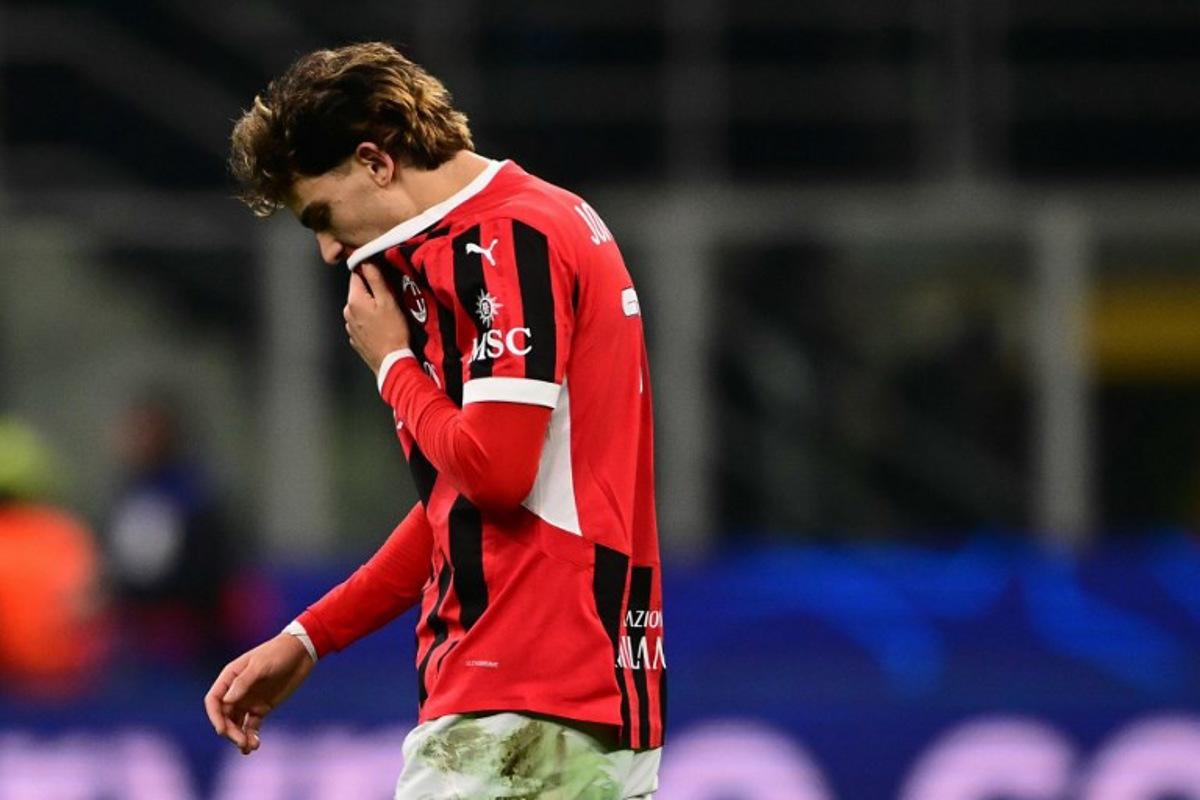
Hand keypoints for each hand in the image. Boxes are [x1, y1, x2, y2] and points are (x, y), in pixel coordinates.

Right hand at [204, 633, 314, 754]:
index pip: (214, 700)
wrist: (302, 652)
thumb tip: (226, 701)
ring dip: (239, 737)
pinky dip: (251, 736)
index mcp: (230, 678)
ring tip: (249, 748)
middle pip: (224, 716)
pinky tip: (255, 745)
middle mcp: (236, 691)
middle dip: (230, 731)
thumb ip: (243, 682)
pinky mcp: (262, 708)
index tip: (222, 730)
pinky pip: (251, 726)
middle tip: (241, 742)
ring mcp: (248, 701)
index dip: (214, 717)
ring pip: (236, 724)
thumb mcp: (261, 665)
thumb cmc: (278, 653)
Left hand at [344, 262, 410, 374]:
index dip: (369, 272)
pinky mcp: (355, 339)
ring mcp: (350, 327)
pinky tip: (382, 327)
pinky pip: (361, 322)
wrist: (391, 362)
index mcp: (354, 300)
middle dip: (371, 291)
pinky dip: (369, 321)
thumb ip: (375, 279)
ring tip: (387, 315)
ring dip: (370, 307)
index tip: (382, 276)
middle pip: (358, 292)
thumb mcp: (388, 300)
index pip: (356, 275)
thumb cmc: (392, 331)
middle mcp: (347, 312)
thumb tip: (365, 260)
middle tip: (389, 297)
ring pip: (360, 308)